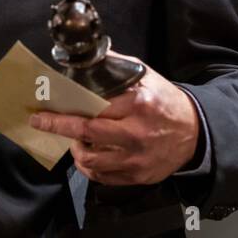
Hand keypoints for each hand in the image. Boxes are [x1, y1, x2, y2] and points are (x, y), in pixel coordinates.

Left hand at [29, 51, 200, 185]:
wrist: (196, 132)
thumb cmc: (165, 102)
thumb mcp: (146, 77)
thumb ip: (117, 68)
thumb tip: (87, 60)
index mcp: (137, 104)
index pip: (92, 107)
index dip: (64, 110)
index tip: (42, 110)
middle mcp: (135, 133)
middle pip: (87, 134)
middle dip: (59, 127)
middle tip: (41, 122)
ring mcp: (136, 158)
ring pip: (91, 161)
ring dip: (76, 150)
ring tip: (75, 140)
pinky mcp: (138, 176)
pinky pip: (103, 178)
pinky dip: (90, 168)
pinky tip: (89, 156)